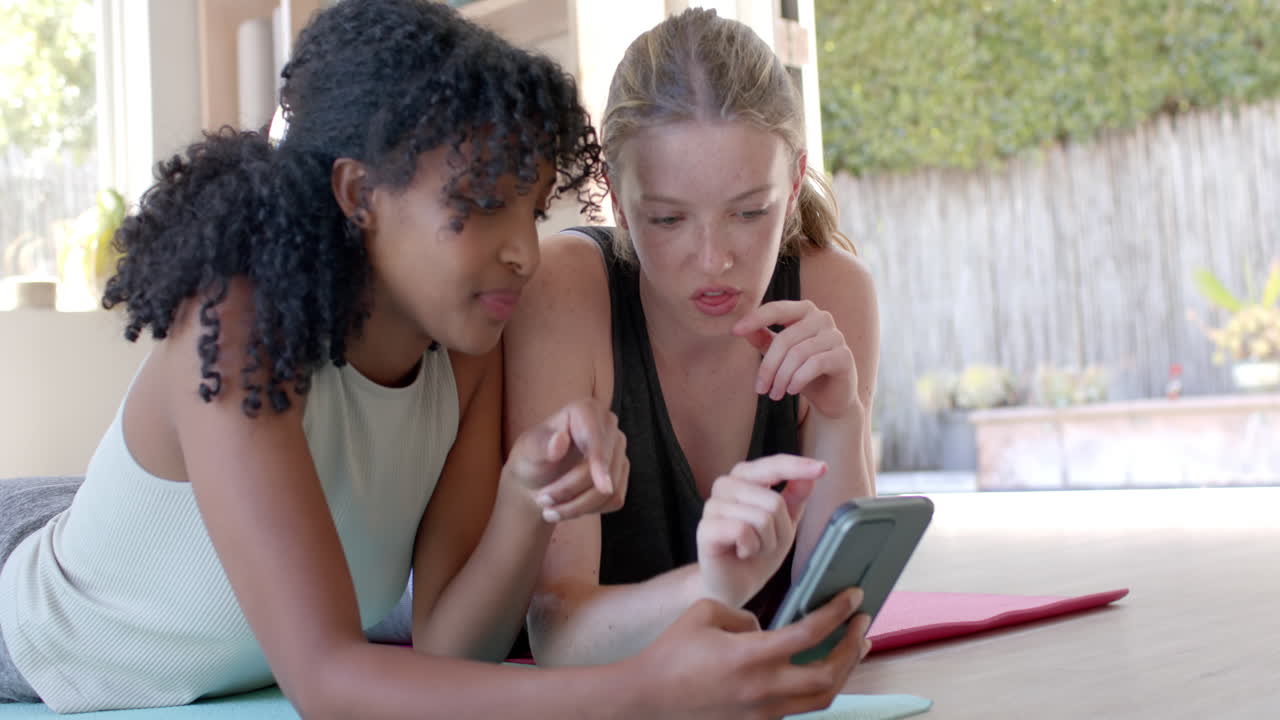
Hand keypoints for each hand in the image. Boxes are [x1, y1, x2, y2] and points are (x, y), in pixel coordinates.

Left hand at [503, 398, 628, 522]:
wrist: (538, 479)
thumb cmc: (531, 458)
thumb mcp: (527, 451)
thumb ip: (541, 445)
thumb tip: (560, 440)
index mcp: (586, 410)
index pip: (597, 438)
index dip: (600, 462)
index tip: (602, 487)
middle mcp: (608, 426)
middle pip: (603, 468)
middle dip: (571, 490)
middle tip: (542, 501)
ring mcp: (618, 450)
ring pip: (610, 489)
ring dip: (578, 506)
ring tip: (550, 511)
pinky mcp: (622, 473)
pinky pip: (614, 500)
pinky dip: (589, 510)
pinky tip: (569, 507)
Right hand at [633, 589, 872, 719]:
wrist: (648, 699)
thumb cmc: (671, 653)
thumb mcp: (704, 612)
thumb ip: (742, 615)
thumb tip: (763, 627)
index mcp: (752, 655)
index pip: (810, 632)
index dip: (838, 612)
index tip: (854, 597)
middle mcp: (764, 688)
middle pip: (829, 675)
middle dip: (853, 647)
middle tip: (862, 624)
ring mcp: (763, 711)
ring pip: (822, 698)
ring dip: (844, 671)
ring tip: (853, 648)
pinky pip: (800, 707)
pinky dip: (817, 687)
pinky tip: (819, 670)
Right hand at [697, 455, 824, 607]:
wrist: (735, 585)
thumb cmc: (758, 551)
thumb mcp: (786, 522)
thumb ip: (797, 495)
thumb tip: (814, 472)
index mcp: (745, 478)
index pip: (773, 465)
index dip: (797, 466)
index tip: (822, 468)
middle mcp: (726, 485)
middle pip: (773, 500)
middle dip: (780, 529)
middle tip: (767, 542)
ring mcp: (712, 505)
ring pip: (761, 518)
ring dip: (766, 542)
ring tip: (753, 548)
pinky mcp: (705, 528)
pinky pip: (742, 531)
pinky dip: (751, 548)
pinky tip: (741, 552)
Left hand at [733, 300, 858, 419]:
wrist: (831, 397)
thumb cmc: (802, 371)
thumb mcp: (779, 355)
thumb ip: (762, 338)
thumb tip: (740, 329)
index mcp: (804, 311)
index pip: (777, 309)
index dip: (755, 319)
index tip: (735, 331)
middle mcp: (822, 318)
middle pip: (785, 339)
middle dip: (769, 367)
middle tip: (760, 388)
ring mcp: (836, 336)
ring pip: (799, 353)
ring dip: (782, 378)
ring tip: (775, 394)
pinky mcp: (844, 356)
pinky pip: (816, 363)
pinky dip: (799, 379)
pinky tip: (792, 391)